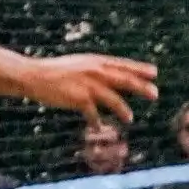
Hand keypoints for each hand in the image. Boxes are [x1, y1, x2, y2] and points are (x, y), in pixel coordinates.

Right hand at [16, 54, 157, 122]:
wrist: (32, 75)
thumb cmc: (52, 71)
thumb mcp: (76, 64)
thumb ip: (92, 69)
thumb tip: (107, 76)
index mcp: (94, 61)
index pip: (122, 65)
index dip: (140, 69)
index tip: (154, 72)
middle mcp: (94, 71)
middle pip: (124, 80)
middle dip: (141, 87)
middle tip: (155, 94)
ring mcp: (88, 85)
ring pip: (114, 99)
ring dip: (123, 110)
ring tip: (129, 118)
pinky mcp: (80, 99)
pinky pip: (94, 113)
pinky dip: (96, 121)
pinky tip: (98, 126)